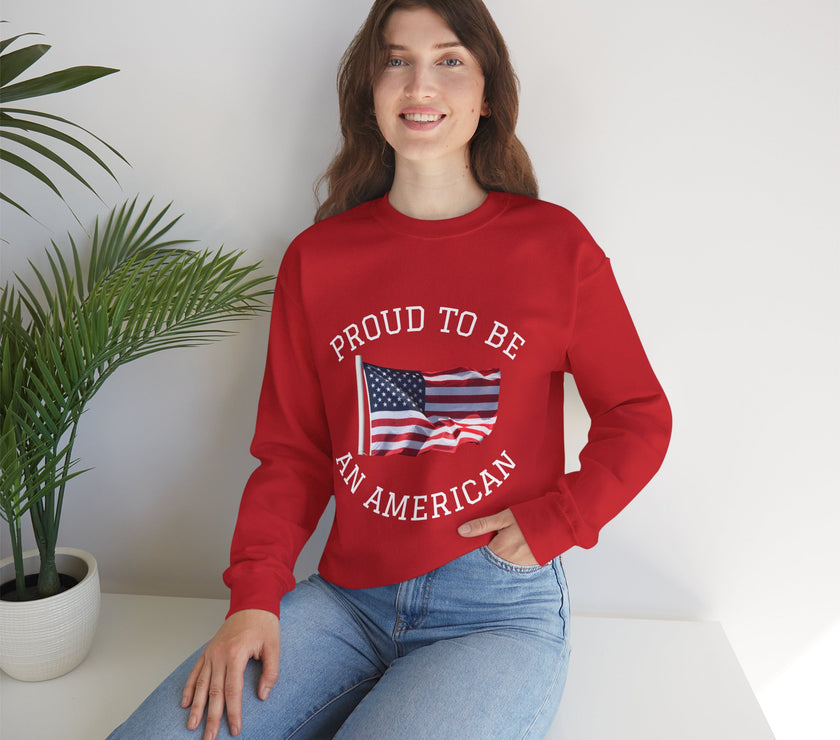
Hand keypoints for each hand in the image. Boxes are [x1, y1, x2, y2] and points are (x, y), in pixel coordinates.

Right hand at [182, 608, 279, 739]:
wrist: (252, 602)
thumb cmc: (264, 623)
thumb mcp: (274, 647)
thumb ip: (270, 672)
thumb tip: (262, 695)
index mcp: (236, 654)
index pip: (233, 690)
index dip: (233, 712)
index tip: (234, 729)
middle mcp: (220, 655)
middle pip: (214, 692)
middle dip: (211, 717)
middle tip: (209, 738)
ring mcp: (211, 653)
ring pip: (201, 684)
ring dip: (196, 707)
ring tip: (192, 726)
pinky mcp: (208, 651)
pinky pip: (195, 671)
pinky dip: (189, 688)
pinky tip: (185, 703)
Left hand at [457, 508, 538, 565]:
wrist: (561, 521)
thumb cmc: (531, 516)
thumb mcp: (505, 517)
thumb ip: (483, 525)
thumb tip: (461, 531)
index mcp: (500, 550)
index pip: (480, 554)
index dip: (477, 545)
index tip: (476, 540)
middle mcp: (510, 562)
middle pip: (492, 559)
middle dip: (491, 549)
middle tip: (497, 536)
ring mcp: (523, 565)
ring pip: (505, 562)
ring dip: (504, 553)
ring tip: (511, 538)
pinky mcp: (534, 564)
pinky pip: (518, 563)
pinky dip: (516, 555)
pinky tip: (521, 543)